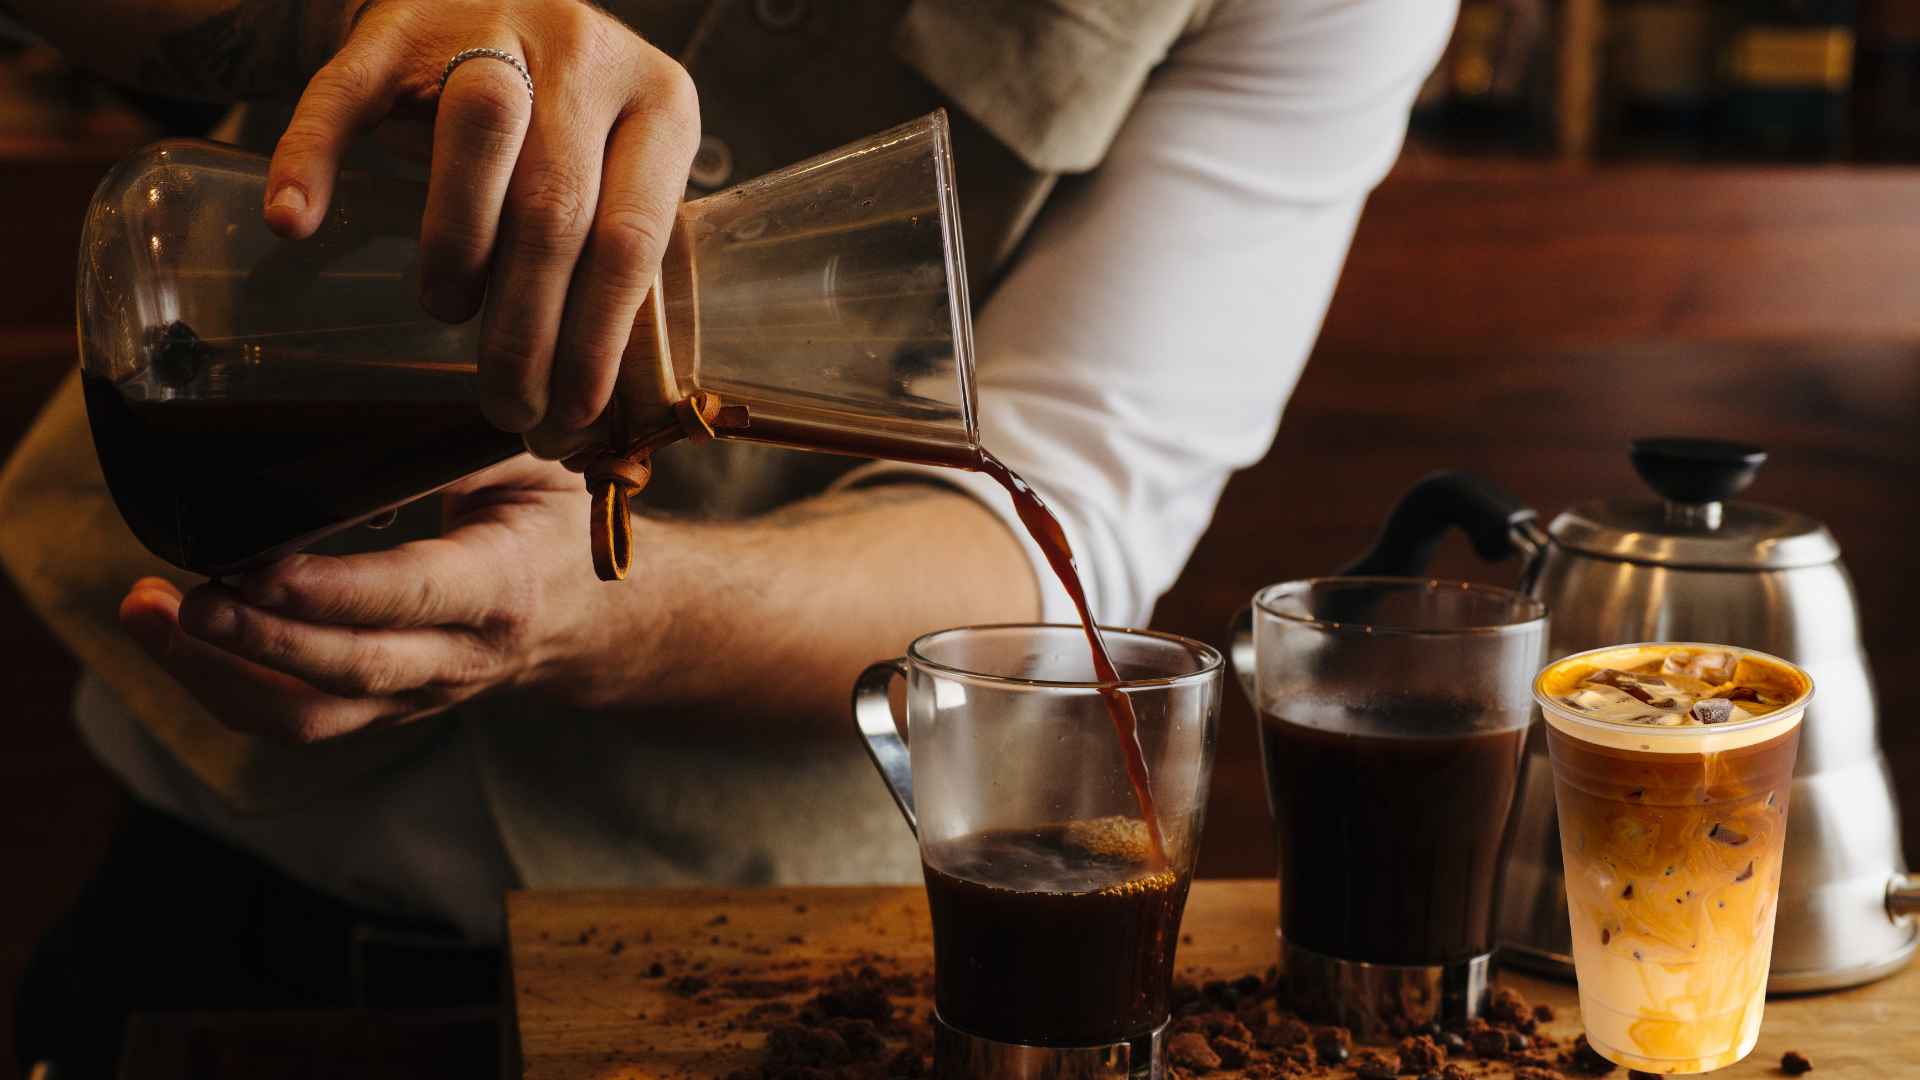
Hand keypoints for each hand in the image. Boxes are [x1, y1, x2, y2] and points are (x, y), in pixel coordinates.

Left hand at [119, 457, 630, 741]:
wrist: (596, 623)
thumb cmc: (555, 526)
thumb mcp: (532, 467)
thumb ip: (456, 447)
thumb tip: (359, 428)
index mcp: (501, 586)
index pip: (411, 596)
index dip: (330, 592)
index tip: (257, 568)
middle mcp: (458, 655)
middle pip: (348, 670)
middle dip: (255, 642)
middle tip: (180, 601)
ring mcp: (418, 694)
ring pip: (310, 715)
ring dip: (217, 677)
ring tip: (145, 614)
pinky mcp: (384, 709)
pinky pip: (298, 718)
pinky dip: (225, 687)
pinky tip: (174, 639)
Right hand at [264, 0, 700, 433]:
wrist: (478, 2)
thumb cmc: (559, 124)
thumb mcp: (611, 174)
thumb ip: (604, 260)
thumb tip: (582, 406)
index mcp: (660, 104)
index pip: (633, 236)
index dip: (596, 336)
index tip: (569, 411)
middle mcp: (587, 56)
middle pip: (555, 204)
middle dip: (525, 326)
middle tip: (504, 403)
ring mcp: (492, 26)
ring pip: (479, 131)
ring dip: (458, 242)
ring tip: (445, 310)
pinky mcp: (396, 23)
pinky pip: (349, 91)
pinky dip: (313, 157)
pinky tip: (294, 222)